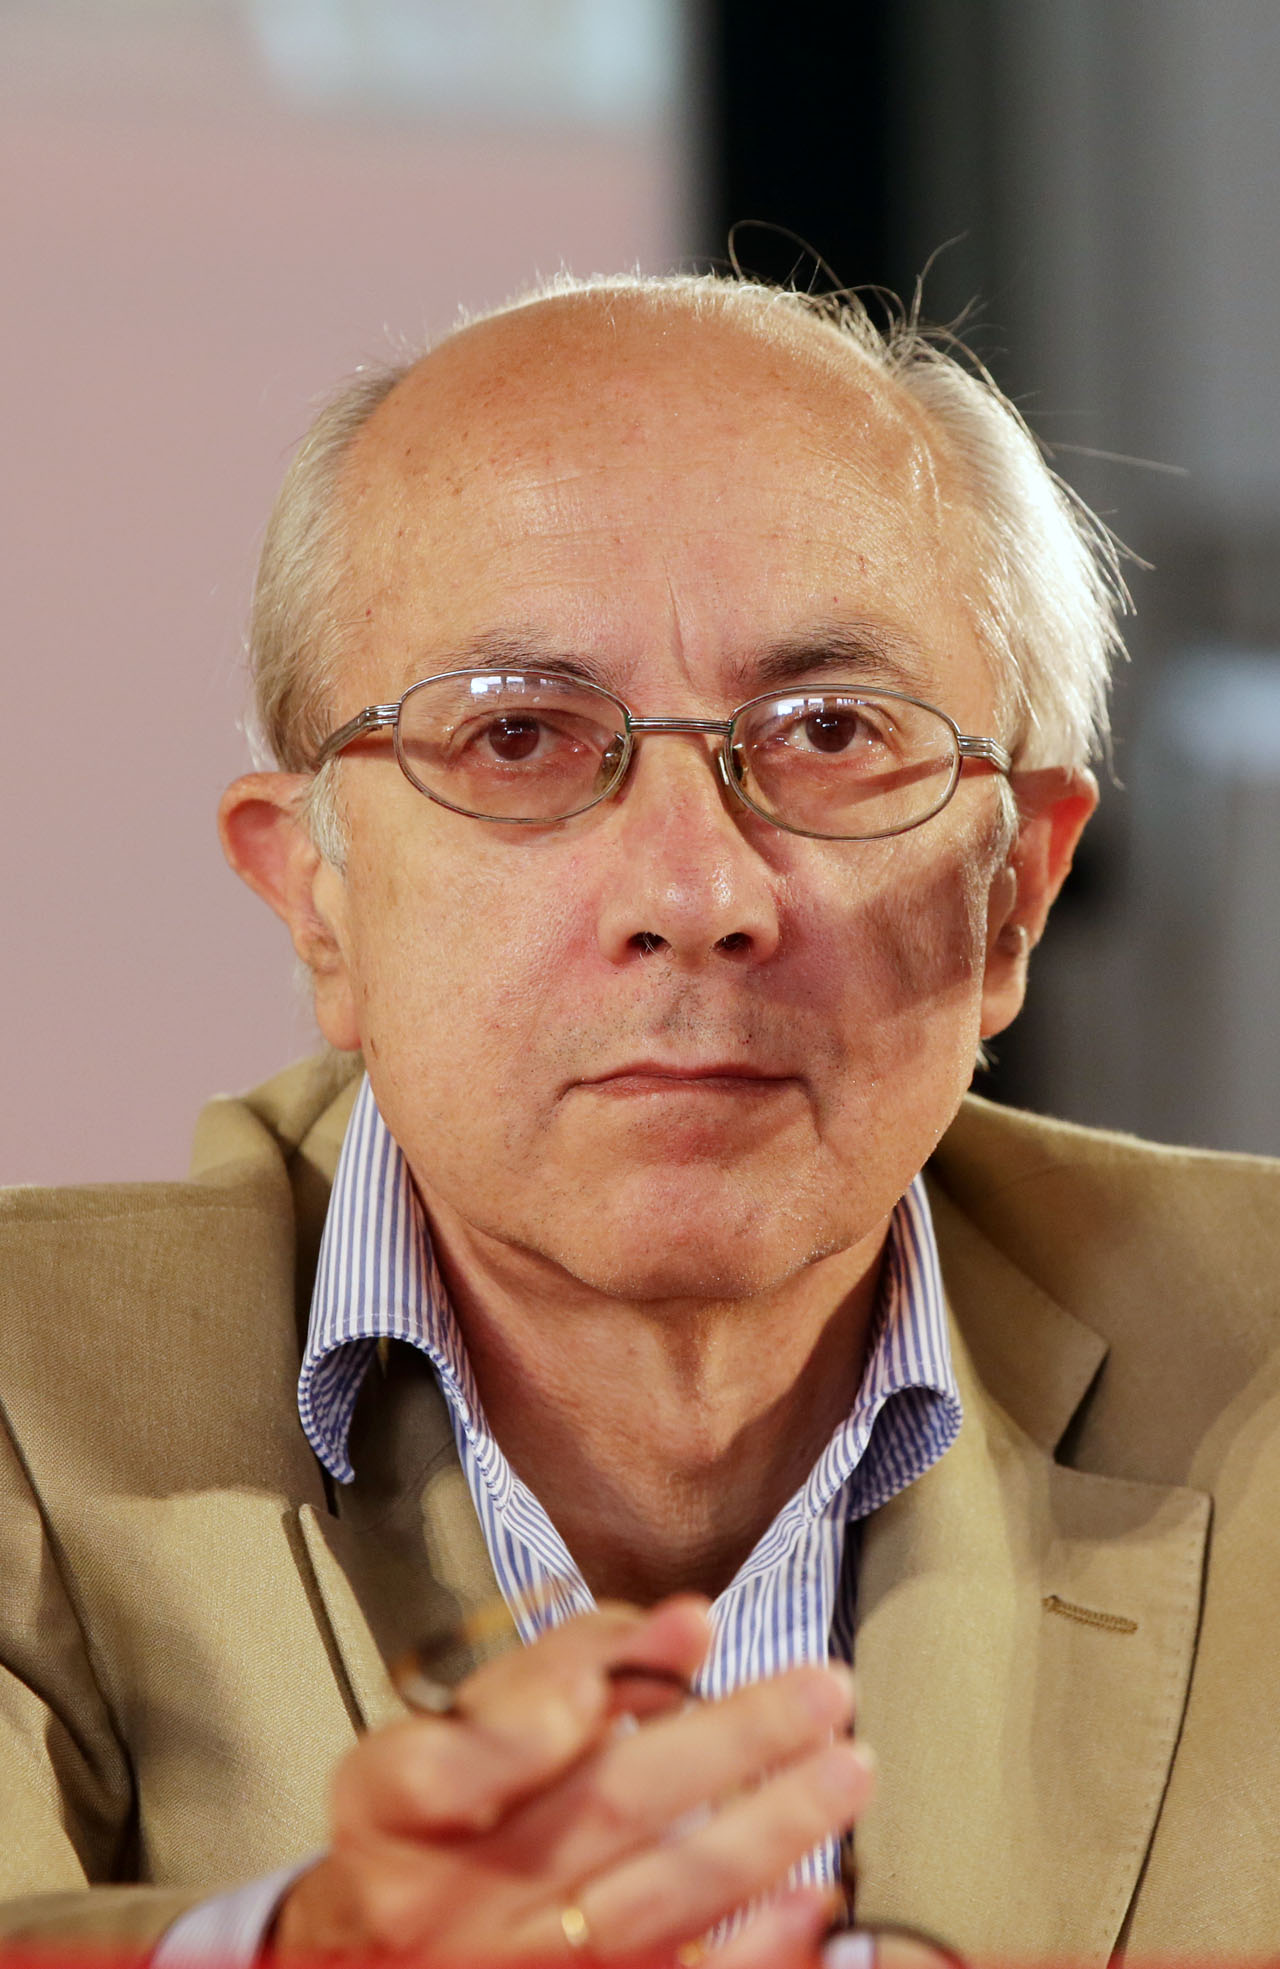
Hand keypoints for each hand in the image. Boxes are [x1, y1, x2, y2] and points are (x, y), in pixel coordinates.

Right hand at [273, 1595, 872, 1964]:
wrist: (371, 1968)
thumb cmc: (425, 1828)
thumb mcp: (444, 1730)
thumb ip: (552, 1670)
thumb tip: (678, 1630)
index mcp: (390, 1807)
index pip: (466, 1751)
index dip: (573, 1689)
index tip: (688, 1626)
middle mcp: (441, 1899)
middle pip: (597, 1812)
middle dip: (726, 1742)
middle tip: (821, 1689)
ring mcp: (507, 1968)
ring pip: (651, 1902)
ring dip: (763, 1833)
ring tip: (844, 1770)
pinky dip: (750, 1947)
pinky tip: (813, 1896)